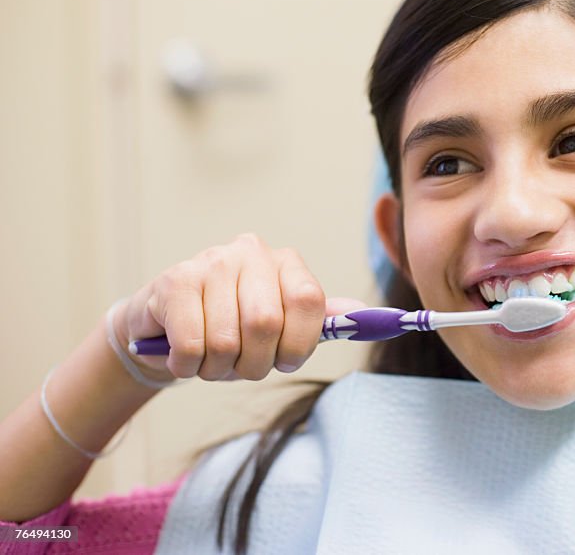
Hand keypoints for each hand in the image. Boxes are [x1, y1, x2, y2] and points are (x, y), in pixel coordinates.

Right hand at [109, 233, 365, 381]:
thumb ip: (319, 319)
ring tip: (211, 360)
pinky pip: (192, 345)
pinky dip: (189, 365)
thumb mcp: (282, 324)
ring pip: (226, 341)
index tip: (286, 362)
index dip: (300, 343)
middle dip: (255, 364)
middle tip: (242, 367)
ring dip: (218, 369)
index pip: (309, 301)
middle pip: (266, 324)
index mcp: (285, 262)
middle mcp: (250, 252)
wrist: (165, 324)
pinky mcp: (174, 281)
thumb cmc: (232, 327)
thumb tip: (361, 314)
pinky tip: (184, 356)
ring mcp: (210, 262)